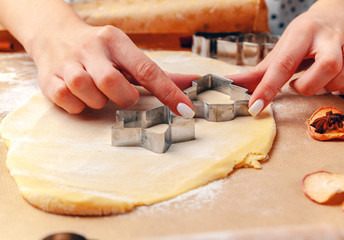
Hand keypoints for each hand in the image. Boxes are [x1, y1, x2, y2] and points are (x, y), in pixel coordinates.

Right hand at [30, 24, 195, 116]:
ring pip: (86, 91)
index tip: (185, 109)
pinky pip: (67, 100)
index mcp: (116, 41)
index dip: (167, 91)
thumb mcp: (127, 54)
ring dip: (96, 100)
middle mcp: (92, 49)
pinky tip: (79, 96)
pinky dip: (77, 105)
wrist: (54, 35)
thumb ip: (158, 73)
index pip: (147, 69)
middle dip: (121, 97)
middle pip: (111, 82)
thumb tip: (193, 80)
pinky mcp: (48, 78)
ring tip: (96, 92)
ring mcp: (68, 62)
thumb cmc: (101, 51)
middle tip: (121, 95)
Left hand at [226, 0, 343, 115]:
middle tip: (299, 84)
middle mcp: (327, 36)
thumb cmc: (302, 40)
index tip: (255, 107)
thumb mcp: (279, 51)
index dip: (268, 88)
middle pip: (327, 66)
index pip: (283, 63)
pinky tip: (336, 82)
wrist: (335, 18)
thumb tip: (227, 83)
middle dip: (310, 85)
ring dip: (331, 86)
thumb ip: (256, 73)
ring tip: (320, 81)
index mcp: (301, 33)